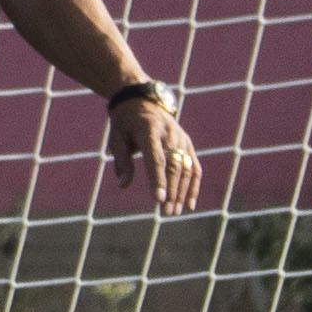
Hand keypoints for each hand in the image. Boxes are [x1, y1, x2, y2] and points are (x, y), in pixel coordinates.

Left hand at [108, 101, 202, 215]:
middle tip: (167, 212)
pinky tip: (190, 204)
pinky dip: (194, 185)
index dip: (158, 180)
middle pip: (173, 166)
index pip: (156, 158)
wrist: (143, 99)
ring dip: (182, 192)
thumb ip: (122, 160)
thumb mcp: (117, 136)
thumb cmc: (126, 121)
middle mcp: (169, 134)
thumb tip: (123, 185)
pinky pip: (194, 166)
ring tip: (175, 212)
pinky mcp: (187, 143)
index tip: (159, 199)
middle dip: (172, 191)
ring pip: (186, 168)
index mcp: (149, 130)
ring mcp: (181, 138)